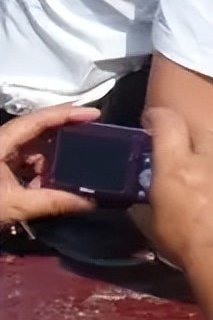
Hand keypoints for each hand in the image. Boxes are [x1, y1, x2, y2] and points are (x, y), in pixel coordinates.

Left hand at [0, 104, 99, 223]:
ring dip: (52, 155)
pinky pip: (24, 161)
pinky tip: (50, 182)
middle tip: (93, 133)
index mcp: (1, 142)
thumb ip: (53, 202)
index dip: (68, 114)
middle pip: (36, 128)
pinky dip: (39, 169)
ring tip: (76, 163)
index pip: (38, 120)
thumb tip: (90, 202)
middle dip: (64, 131)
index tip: (95, 115)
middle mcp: (0, 142)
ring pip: (31, 146)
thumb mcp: (14, 205)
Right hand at [142, 106, 212, 267]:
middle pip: (201, 131)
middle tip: (186, 151)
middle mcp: (211, 158)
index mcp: (178, 165)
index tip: (155, 122)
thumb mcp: (154, 222)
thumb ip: (153, 198)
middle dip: (192, 136)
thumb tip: (147, 195)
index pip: (167, 123)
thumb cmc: (187, 245)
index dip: (159, 119)